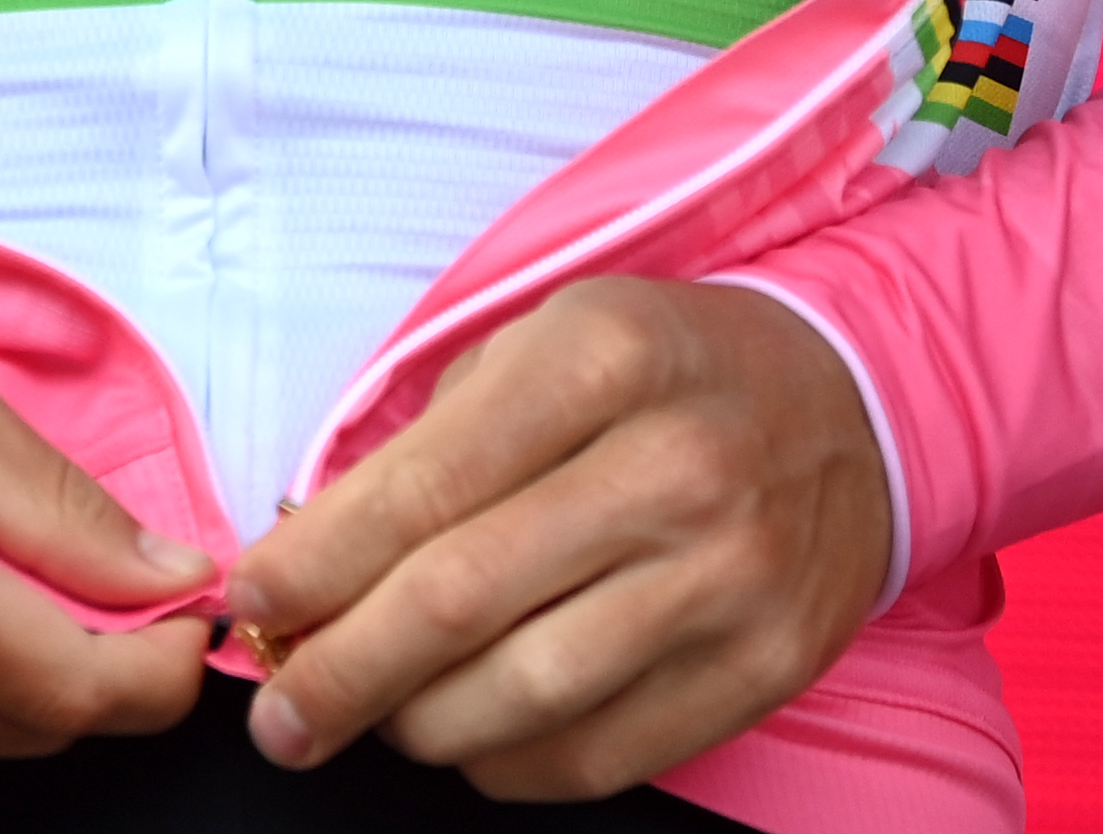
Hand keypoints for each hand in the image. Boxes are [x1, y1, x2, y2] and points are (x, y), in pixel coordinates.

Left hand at [220, 278, 892, 801]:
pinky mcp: (764, 668)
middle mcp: (675, 470)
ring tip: (366, 715)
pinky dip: (503, 762)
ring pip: (520, 698)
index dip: (315, 564)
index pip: (423, 488)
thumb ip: (430, 441)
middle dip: (339, 672)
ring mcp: (729, 579)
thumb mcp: (548, 340)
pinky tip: (467, 731)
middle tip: (278, 712)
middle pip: (460, 605)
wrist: (852, 406)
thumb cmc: (665, 371)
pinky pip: (595, 754)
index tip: (250, 601)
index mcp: (603, 360)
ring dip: (412, 726)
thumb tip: (308, 557)